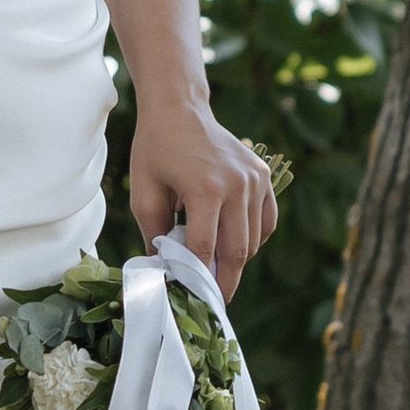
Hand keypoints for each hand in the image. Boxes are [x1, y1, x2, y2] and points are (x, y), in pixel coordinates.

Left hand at [130, 97, 278, 300]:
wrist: (180, 109)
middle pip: (236, 250)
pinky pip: (266, 222)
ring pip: (253, 240)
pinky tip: (233, 243)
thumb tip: (164, 270)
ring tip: (217, 269)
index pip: (204, 248)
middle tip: (212, 300)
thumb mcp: (144, 193)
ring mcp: (254, 180)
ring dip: (236, 261)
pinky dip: (252, 239)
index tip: (192, 299)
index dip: (197, 278)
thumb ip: (154, 234)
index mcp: (205, 188)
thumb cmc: (155, 150)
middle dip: (224, 281)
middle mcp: (237, 184)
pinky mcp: (263, 176)